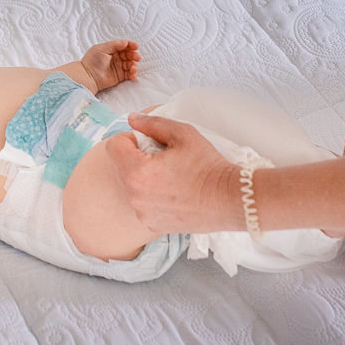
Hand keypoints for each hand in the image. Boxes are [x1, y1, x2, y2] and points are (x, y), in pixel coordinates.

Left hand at [80, 39, 140, 90]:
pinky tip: (133, 74)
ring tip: (133, 67)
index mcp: (111, 50)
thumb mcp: (102, 48)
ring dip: (134, 65)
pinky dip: (133, 74)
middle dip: (134, 55)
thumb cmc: (92, 61)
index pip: (124, 46)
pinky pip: (129, 74)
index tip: (136, 46)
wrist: (88, 76)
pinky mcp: (119, 76)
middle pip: (129, 55)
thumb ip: (115, 44)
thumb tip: (125, 42)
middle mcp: (116, 58)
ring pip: (130, 64)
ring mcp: (118, 67)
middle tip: (137, 57)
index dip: (130, 45)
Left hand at [105, 112, 238, 234]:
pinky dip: (152, 196)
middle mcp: (135, 196)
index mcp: (137, 171)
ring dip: (144, 178)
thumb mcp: (183, 134)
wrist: (230, 199)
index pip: (114, 146)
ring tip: (172, 176)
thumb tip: (133, 119)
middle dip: (137, 158)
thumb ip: (153, 123)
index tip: (148, 141)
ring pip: (132, 186)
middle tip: (165, 158)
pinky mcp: (153, 226)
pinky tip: (174, 193)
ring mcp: (143, 213)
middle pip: (122, 167)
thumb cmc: (207, 166)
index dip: (130, 138)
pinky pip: (143, 204)